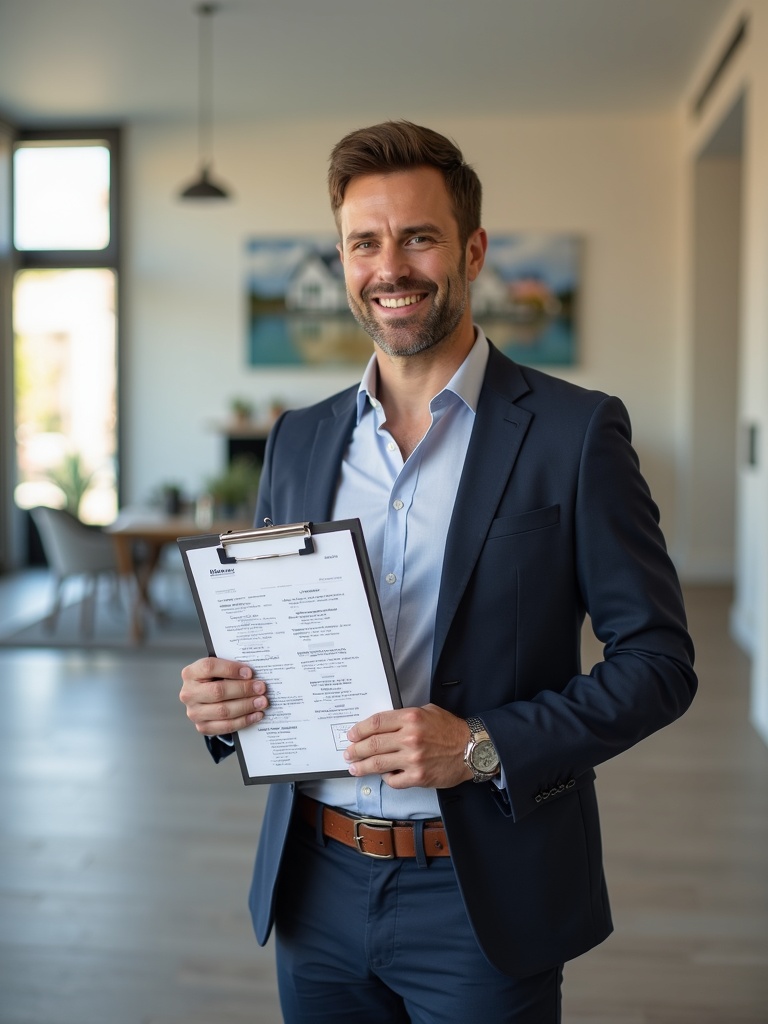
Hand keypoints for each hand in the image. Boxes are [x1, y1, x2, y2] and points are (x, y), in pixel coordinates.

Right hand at [179, 657, 268, 735]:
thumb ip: (231, 668)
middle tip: (261, 688)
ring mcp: (194, 712)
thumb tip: (254, 674)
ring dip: (246, 706)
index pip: (209, 667)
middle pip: (218, 691)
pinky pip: (226, 726)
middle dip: (243, 690)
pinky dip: (244, 720)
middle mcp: (189, 693)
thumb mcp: (218, 669)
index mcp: (191, 673)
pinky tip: (256, 714)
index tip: (249, 672)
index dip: (230, 669)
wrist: (206, 697)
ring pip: (223, 711)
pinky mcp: (202, 727)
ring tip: (262, 702)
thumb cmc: (215, 679)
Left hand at [344, 704, 472, 788]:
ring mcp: (413, 759)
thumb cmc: (450, 729)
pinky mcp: (418, 777)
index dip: (360, 729)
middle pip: (373, 744)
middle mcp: (410, 738)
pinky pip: (393, 780)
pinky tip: (384, 776)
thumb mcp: (427, 711)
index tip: (351, 734)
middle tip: (348, 753)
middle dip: (356, 750)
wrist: (472, 749)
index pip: (376, 723)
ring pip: (378, 764)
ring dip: (362, 767)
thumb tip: (382, 725)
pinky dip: (386, 779)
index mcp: (410, 718)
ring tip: (354, 768)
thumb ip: (405, 717)